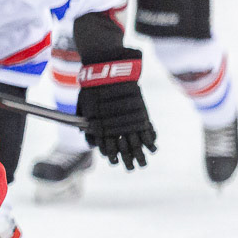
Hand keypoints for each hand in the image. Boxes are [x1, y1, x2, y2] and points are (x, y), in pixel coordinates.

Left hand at [75, 48, 156, 169]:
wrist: (107, 69)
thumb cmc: (93, 87)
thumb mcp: (84, 106)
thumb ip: (87, 123)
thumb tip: (89, 138)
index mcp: (98, 124)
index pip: (105, 145)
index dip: (110, 154)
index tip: (114, 161)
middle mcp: (113, 124)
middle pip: (122, 147)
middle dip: (127, 159)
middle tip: (132, 168)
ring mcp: (127, 117)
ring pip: (135, 140)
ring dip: (140, 154)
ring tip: (143, 163)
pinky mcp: (139, 110)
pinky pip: (146, 128)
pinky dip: (150, 139)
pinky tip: (153, 148)